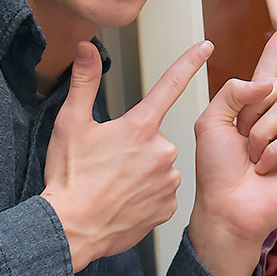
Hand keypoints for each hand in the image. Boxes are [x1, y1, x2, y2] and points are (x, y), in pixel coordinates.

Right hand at [44, 40, 211, 271]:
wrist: (71, 229)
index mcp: (140, 126)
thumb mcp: (70, 124)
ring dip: (142, 172)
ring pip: (160, 166)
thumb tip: (86, 47)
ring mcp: (169, 179)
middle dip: (136, 147)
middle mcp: (162, 149)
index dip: (190, 62)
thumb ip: (84, 82)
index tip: (207, 45)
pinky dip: (146, 194)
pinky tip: (125, 201)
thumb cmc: (69, 177)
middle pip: (155, 137)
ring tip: (115, 185)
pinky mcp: (169, 205)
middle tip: (109, 164)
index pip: (170, 84)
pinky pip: (162, 192)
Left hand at [190, 30, 276, 275]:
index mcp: (253, 113)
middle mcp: (276, 124)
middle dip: (252, 113)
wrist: (226, 208)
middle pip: (276, 91)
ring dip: (260, 135)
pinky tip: (266, 169)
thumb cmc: (216, 171)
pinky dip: (274, 151)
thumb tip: (267, 82)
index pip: (266, 77)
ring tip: (252, 158)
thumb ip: (233, 91)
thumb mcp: (212, 122)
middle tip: (242, 139)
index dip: (273, 55)